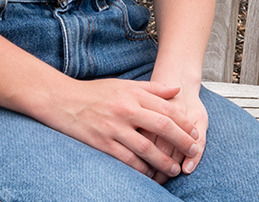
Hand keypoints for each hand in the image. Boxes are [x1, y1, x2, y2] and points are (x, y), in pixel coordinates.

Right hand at [46, 78, 200, 180]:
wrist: (63, 100)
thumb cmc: (95, 93)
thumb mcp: (125, 85)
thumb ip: (153, 89)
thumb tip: (177, 90)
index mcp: (134, 95)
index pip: (167, 109)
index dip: (184, 123)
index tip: (195, 133)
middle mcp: (126, 110)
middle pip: (162, 127)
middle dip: (181, 141)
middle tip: (193, 151)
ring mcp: (114, 128)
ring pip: (146, 148)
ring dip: (163, 161)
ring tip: (174, 169)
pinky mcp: (103, 143)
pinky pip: (127, 160)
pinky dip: (141, 169)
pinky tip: (149, 173)